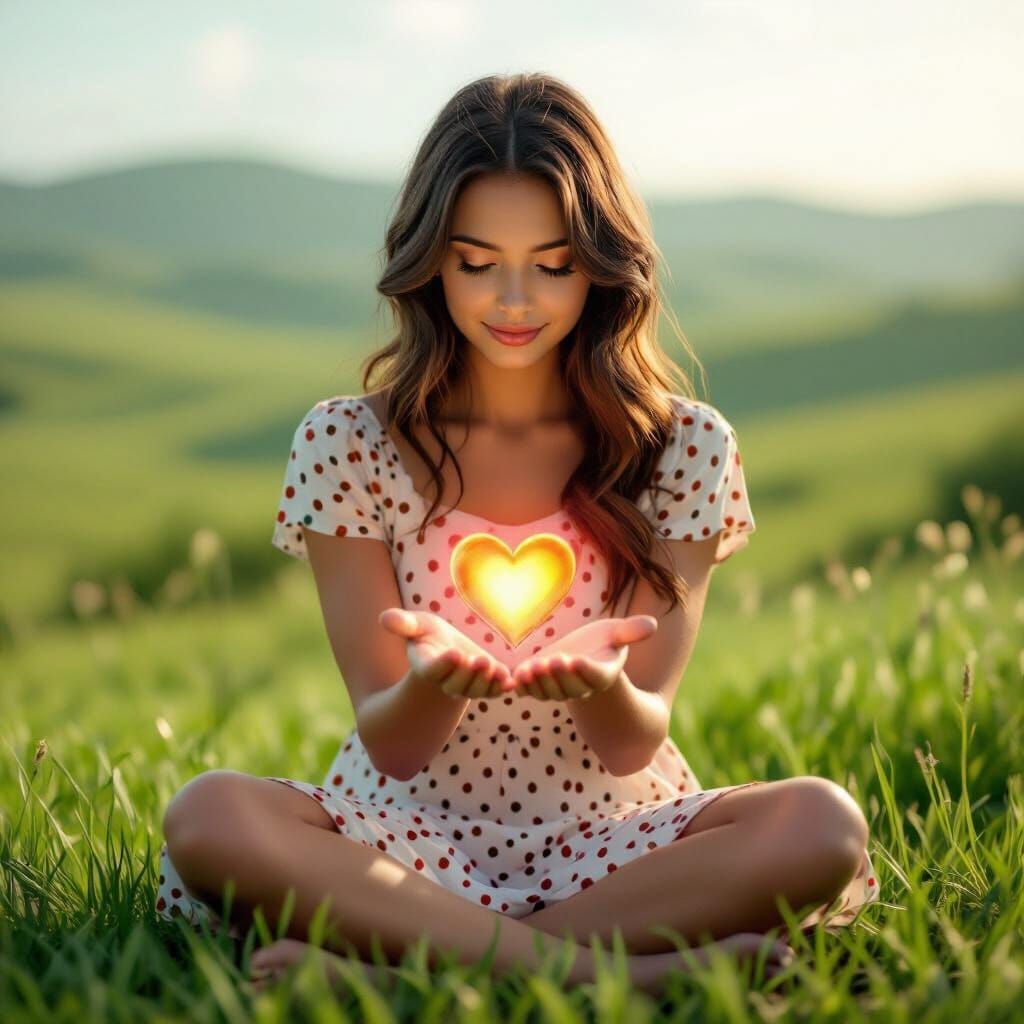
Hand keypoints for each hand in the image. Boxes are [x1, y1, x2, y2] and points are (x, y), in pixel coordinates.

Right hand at [379, 608, 512, 699]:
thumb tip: (383, 617)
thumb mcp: (417, 625)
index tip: (454, 653)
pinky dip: (502, 688)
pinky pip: (493, 691)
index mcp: (427, 667)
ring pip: (476, 690)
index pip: (434, 670)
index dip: (444, 664)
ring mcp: (466, 687)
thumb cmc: (428, 634)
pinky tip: (512, 681)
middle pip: (457, 684)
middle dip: (469, 673)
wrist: (447, 649)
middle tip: (480, 659)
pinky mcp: (485, 686)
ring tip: (495, 668)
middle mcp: (446, 681)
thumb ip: (403, 624)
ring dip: (487, 682)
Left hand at [503, 616, 657, 701]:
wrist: (577, 654)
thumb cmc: (599, 641)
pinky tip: (515, 677)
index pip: (596, 677)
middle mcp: (581, 687)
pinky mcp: (539, 687)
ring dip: (539, 682)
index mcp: (602, 674)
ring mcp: (559, 690)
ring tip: (531, 667)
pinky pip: (531, 692)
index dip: (586, 671)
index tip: (577, 660)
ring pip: (549, 692)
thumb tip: (653, 624)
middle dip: (560, 675)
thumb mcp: (614, 632)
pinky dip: (523, 687)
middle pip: (571, 687)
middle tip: (552, 661)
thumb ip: (631, 631)